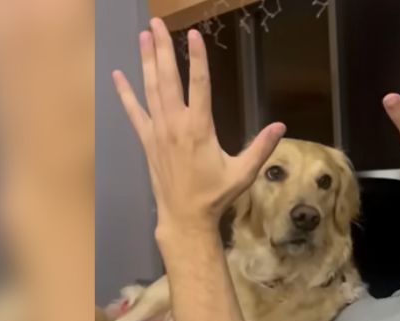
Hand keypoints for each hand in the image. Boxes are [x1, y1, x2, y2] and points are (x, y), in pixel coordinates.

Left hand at [112, 18, 285, 232]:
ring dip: (146, 61)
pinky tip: (117, 75)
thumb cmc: (215, 194)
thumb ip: (261, 147)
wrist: (184, 217)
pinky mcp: (146, 140)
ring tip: (143, 36)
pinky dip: (125, 93)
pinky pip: (134, 112)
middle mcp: (175, 124)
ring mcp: (158, 131)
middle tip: (156, 24)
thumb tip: (281, 126)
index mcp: (199, 128)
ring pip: (150, 89)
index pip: (199, 85)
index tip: (194, 35)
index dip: (197, 58)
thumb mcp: (243, 172)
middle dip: (162, 49)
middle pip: (168, 79)